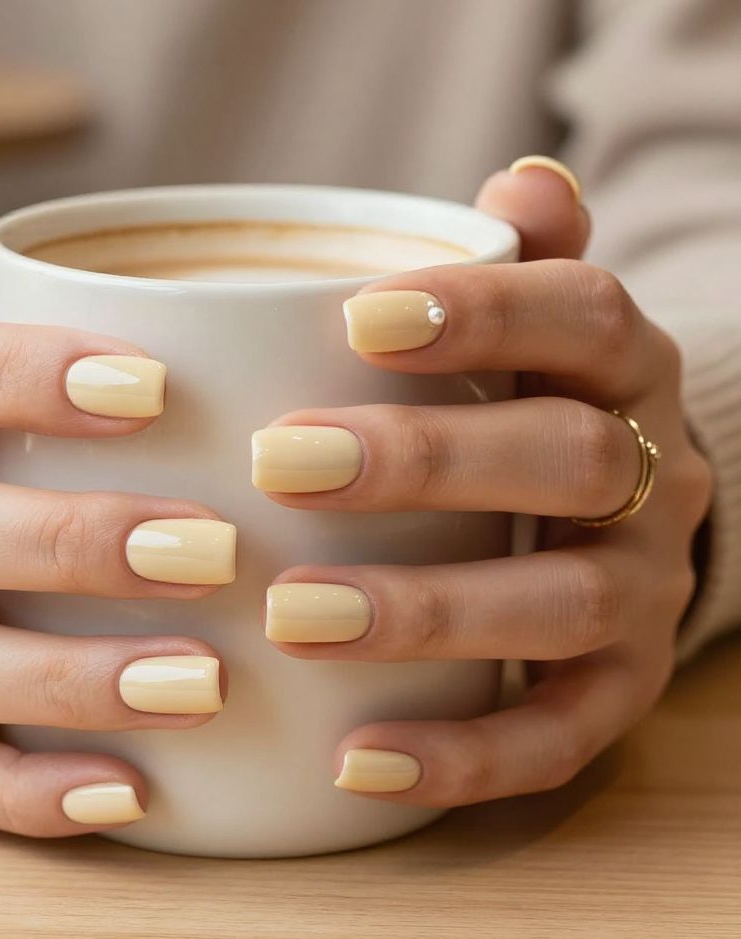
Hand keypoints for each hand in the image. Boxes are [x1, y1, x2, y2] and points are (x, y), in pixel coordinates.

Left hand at [257, 161, 712, 805]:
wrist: (617, 516)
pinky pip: (555, 736)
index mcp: (622, 372)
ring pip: (560, 605)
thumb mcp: (532, 331)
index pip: (579, 318)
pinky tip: (353, 758)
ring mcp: (642, 593)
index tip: (356, 320)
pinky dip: (460, 754)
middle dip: (427, 460)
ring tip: (291, 615)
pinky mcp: (616, 691)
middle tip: (284, 463)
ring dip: (425, 612)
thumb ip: (522, 265)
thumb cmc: (526, 406)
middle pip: (570, 459)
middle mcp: (655, 479)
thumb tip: (523, 180)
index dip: (482, 312)